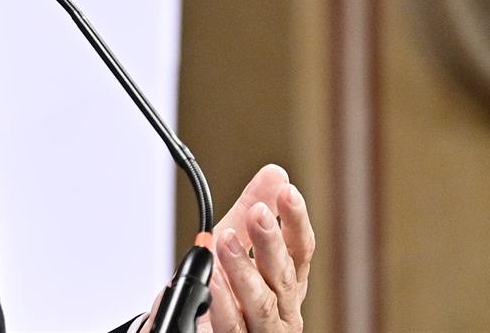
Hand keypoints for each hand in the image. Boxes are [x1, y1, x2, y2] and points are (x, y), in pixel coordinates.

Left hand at [140, 165, 314, 332]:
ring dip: (244, 269)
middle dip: (271, 243)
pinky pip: (232, 326)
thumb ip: (250, 210)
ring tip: (225, 239)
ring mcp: (262, 330)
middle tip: (256, 212)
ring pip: (261, 303)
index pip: (300, 250)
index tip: (287, 192)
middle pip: (284, 276)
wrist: (189, 328)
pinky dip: (222, 302)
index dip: (295, 221)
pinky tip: (212, 280)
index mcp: (285, 282)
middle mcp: (282, 310)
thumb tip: (275, 174)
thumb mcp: (232, 242)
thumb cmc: (218, 289)